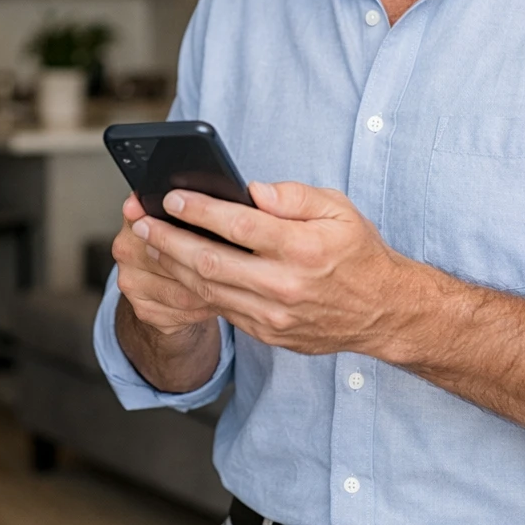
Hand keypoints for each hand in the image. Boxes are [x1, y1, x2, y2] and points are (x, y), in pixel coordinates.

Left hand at [131, 180, 412, 356]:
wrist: (382, 311)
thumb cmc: (357, 252)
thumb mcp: (339, 210)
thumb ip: (295, 196)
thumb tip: (253, 190)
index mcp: (304, 248)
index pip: (239, 226)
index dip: (199, 210)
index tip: (171, 197)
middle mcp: (286, 285)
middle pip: (211, 262)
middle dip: (169, 239)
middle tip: (142, 221)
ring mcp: (274, 315)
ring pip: (209, 290)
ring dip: (172, 265)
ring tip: (150, 242)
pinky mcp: (268, 333)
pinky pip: (222, 309)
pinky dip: (194, 288)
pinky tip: (177, 270)